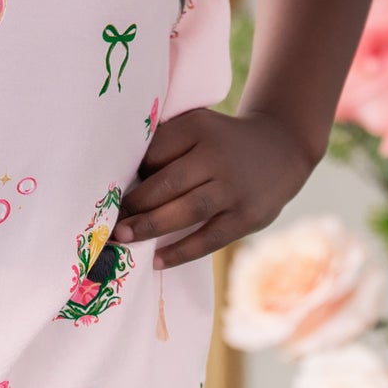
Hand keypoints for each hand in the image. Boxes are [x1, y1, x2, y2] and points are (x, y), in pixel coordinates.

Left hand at [109, 108, 315, 269]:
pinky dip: (181, 251)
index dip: (132, 171)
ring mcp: (234, 187)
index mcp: (199, 127)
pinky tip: (157, 260)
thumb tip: (122, 177)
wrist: (280, 149)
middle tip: (107, 221)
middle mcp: (217, 155)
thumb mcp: (198, 127)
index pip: (156, 151)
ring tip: (123, 239)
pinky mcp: (248, 216)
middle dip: (135, 204)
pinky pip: (209, 238)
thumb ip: (167, 144)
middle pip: (168, 183)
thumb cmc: (221, 142)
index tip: (108, 188)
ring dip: (151, 227)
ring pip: (187, 211)